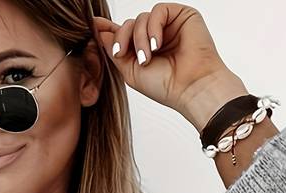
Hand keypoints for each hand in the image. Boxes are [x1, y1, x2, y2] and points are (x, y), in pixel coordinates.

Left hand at [93, 4, 245, 127]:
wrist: (191, 88)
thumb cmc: (165, 86)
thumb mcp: (130, 71)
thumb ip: (115, 51)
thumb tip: (100, 31)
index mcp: (143, 49)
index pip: (123, 34)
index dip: (109, 29)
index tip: (94, 26)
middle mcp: (155, 35)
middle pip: (129, 24)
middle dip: (123, 38)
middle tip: (123, 55)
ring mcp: (168, 25)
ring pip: (141, 18)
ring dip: (139, 38)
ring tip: (148, 58)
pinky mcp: (181, 15)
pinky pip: (157, 11)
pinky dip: (153, 27)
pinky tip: (157, 45)